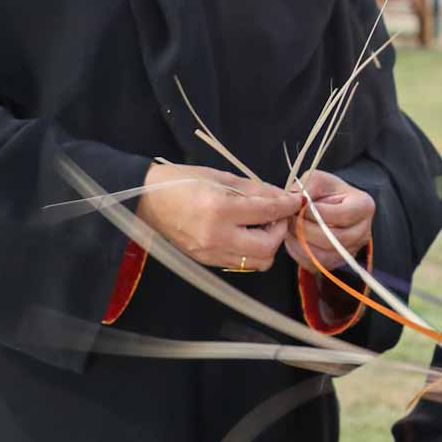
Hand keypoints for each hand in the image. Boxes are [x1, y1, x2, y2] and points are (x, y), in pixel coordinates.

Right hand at [135, 163, 299, 271]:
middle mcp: (216, 236)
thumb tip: (283, 196)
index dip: (287, 206)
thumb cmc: (181, 181)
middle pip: (268, 247)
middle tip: (276, 216)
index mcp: (219, 209)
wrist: (145, 200)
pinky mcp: (206, 262)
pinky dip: (250, 251)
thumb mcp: (220, 177)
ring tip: (261, 227)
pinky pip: (240, 264)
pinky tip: (245, 235)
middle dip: (279, 231)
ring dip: (267, 245)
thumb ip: (255, 189)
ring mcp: (210, 253)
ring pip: (257, 262)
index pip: (267, 213)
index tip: (296, 201)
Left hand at [285, 170, 376, 271]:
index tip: (298, 206)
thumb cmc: (327, 192)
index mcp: (364, 207)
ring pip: (322, 256)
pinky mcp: (336, 263)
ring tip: (290, 228)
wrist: (331, 207)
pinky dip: (299, 252)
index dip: (316, 213)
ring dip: (300, 242)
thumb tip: (295, 199)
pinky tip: (293, 238)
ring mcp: (351, 251)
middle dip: (305, 229)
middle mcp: (362, 232)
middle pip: (333, 239)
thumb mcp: (319, 180)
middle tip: (289, 218)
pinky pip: (315, 264)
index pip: (342, 215)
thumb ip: (308, 186)